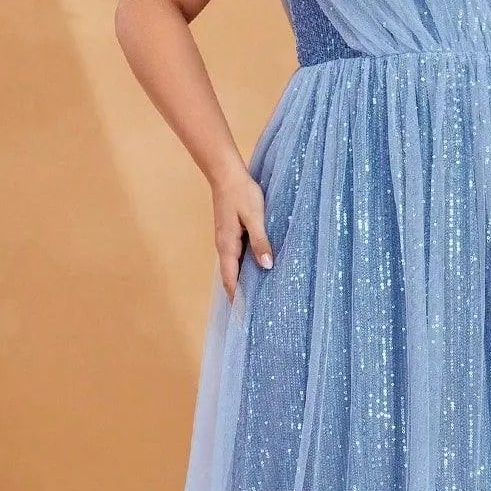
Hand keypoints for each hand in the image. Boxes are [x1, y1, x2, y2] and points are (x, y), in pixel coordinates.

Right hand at [211, 163, 272, 302]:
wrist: (226, 174)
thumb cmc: (241, 194)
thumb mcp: (255, 217)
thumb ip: (261, 241)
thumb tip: (266, 266)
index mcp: (227, 246)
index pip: (230, 279)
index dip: (236, 298)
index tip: (244, 316)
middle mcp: (224, 247)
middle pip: (230, 277)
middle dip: (240, 295)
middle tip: (253, 313)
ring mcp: (226, 241)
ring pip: (233, 268)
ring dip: (242, 282)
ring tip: (256, 298)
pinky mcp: (231, 234)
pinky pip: (236, 258)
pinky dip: (243, 269)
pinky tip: (255, 272)